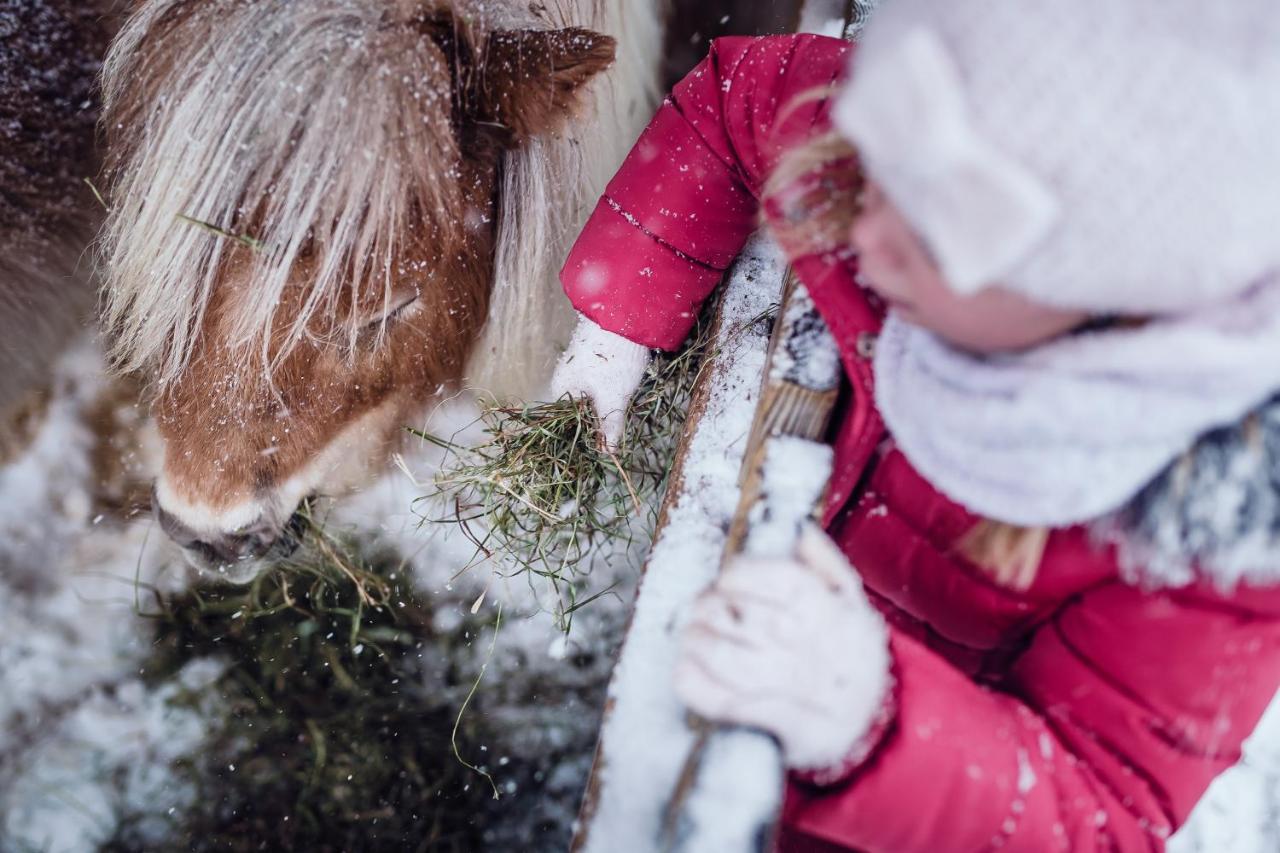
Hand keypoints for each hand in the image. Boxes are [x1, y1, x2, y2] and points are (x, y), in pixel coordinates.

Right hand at [550, 315, 650, 448]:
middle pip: (584, 410)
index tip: (604, 446)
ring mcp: (582, 365)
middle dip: (602, 420)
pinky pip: (604, 380)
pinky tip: (629, 386)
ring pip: (596, 395)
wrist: (625, 314)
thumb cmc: (612, 359)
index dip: (587, 437)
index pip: (569, 423)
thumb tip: (607, 453)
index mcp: (562, 390)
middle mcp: (567, 378)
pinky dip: (616, 387)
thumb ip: (609, 429)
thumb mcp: (612, 400)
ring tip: (626, 405)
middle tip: (619, 429)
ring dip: (611, 403)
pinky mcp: (598, 355)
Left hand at [674, 526, 891, 772]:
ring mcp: (796, 692)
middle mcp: (814, 650)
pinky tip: (685, 669)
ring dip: (697, 642)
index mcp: (833, 614)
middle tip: (699, 607)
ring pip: (728, 658)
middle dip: (709, 607)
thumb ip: (825, 565)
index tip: (726, 578)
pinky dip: (696, 685)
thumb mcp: (853, 605)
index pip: (782, 581)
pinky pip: (726, 704)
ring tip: (690, 635)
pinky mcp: (779, 730)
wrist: (879, 729)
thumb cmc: (852, 655)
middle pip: (746, 617)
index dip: (743, 574)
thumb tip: (798, 529)